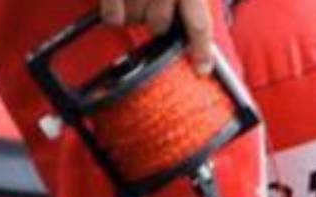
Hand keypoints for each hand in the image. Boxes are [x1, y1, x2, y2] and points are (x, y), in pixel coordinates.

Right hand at [98, 0, 214, 73]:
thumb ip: (188, 2)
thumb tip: (194, 40)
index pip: (198, 23)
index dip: (201, 49)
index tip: (202, 71)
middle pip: (159, 25)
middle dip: (154, 23)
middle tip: (150, 11)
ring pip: (135, 20)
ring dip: (131, 14)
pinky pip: (113, 17)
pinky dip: (113, 14)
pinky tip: (114, 6)